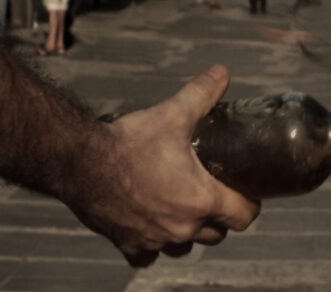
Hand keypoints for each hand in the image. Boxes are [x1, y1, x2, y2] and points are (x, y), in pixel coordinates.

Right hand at [66, 65, 259, 266]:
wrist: (81, 162)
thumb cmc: (127, 144)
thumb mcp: (172, 114)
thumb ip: (201, 94)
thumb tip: (220, 74)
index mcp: (200, 199)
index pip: (244, 215)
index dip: (250, 204)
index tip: (245, 193)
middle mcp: (182, 227)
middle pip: (217, 234)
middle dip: (218, 217)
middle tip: (212, 195)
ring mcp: (155, 239)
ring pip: (185, 248)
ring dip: (188, 233)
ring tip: (182, 211)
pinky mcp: (129, 244)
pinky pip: (148, 256)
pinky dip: (152, 246)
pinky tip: (149, 227)